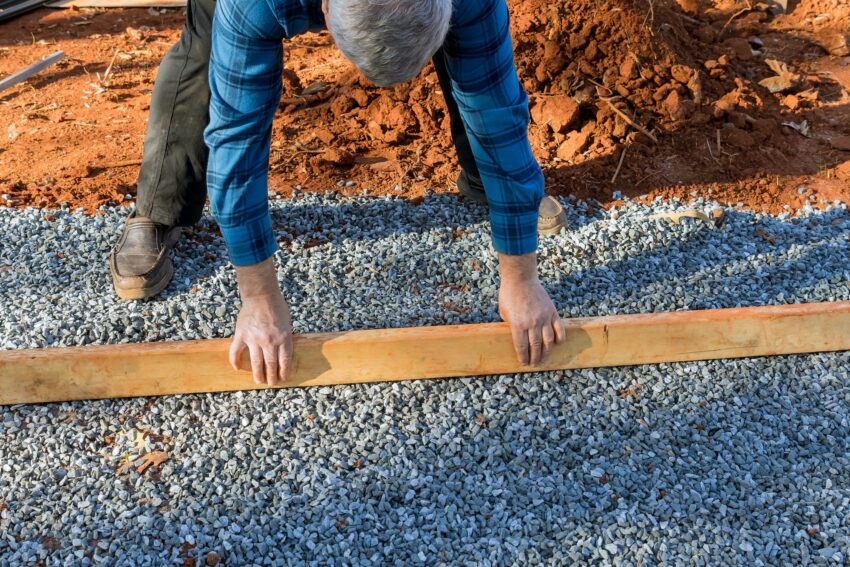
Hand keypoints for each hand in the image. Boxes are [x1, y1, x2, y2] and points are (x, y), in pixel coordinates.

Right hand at [229, 258, 293, 384]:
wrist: (261, 295)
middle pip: (271, 364)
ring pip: (256, 362)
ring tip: (258, 381)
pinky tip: (237, 368)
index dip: (284, 372)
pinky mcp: (241, 335)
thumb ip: (284, 338)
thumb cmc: (277, 307)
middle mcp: (269, 341)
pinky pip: (236, 352)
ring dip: (257, 374)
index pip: (284, 361)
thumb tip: (282, 352)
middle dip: (271, 376)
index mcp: (283, 338)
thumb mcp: (287, 323)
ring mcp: (254, 339)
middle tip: (271, 383)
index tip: (283, 378)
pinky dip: (235, 361)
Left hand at [498, 253, 564, 365]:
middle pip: (535, 346)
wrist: (521, 278)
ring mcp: (544, 318)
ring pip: (548, 341)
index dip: (523, 357)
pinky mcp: (552, 312)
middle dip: (534, 358)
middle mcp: (532, 323)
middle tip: (534, 364)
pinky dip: (559, 338)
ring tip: (544, 358)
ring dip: (546, 352)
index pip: (522, 347)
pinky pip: (559, 329)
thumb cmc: (509, 294)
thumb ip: (511, 325)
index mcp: (518, 324)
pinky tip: (556, 343)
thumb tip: (516, 336)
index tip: (524, 363)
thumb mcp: (504, 312)